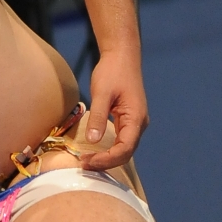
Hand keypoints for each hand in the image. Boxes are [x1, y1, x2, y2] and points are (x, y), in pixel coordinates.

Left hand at [82, 48, 147, 170]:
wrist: (122, 56)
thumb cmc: (113, 71)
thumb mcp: (102, 93)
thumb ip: (98, 117)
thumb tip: (93, 141)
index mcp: (136, 118)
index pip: (125, 149)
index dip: (107, 159)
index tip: (87, 161)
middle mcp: (139, 124)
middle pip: (125, 153)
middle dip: (105, 162)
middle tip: (83, 165)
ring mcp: (135, 123)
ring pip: (124, 150)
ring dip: (107, 158)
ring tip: (86, 161)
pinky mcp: (128, 121)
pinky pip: (121, 142)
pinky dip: (108, 150)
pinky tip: (95, 152)